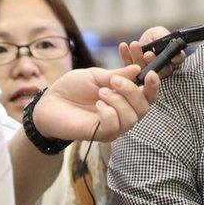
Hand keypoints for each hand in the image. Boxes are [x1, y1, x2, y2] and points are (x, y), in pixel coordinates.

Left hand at [33, 64, 160, 141]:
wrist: (49, 102)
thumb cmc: (72, 88)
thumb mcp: (96, 75)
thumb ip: (117, 74)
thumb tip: (138, 69)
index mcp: (125, 97)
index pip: (148, 95)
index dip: (154, 85)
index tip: (150, 73)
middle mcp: (123, 113)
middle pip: (144, 107)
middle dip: (132, 91)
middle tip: (114, 81)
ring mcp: (113, 125)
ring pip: (132, 118)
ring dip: (118, 101)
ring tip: (101, 93)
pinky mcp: (100, 134)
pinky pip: (114, 126)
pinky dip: (108, 113)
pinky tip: (97, 105)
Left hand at [118, 26, 184, 77]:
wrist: (139, 43)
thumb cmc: (153, 37)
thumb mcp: (159, 33)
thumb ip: (162, 35)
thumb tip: (166, 40)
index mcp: (172, 59)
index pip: (177, 60)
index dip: (176, 59)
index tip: (173, 57)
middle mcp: (162, 70)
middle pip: (160, 70)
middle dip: (153, 62)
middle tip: (148, 54)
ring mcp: (147, 74)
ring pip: (144, 69)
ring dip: (139, 57)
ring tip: (135, 44)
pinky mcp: (133, 73)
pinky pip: (129, 67)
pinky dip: (126, 56)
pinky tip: (123, 46)